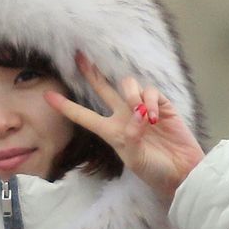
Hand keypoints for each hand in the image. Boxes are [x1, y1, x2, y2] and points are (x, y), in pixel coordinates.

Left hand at [45, 52, 203, 203]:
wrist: (181, 171)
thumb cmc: (154, 170)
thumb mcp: (136, 159)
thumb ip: (131, 136)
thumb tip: (135, 114)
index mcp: (111, 132)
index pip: (84, 116)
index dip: (66, 107)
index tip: (47, 96)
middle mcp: (123, 116)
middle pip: (102, 89)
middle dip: (91, 73)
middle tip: (80, 57)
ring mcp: (142, 109)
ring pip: (128, 86)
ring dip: (132, 95)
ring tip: (142, 114)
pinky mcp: (161, 105)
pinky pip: (150, 92)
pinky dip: (151, 102)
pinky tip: (156, 118)